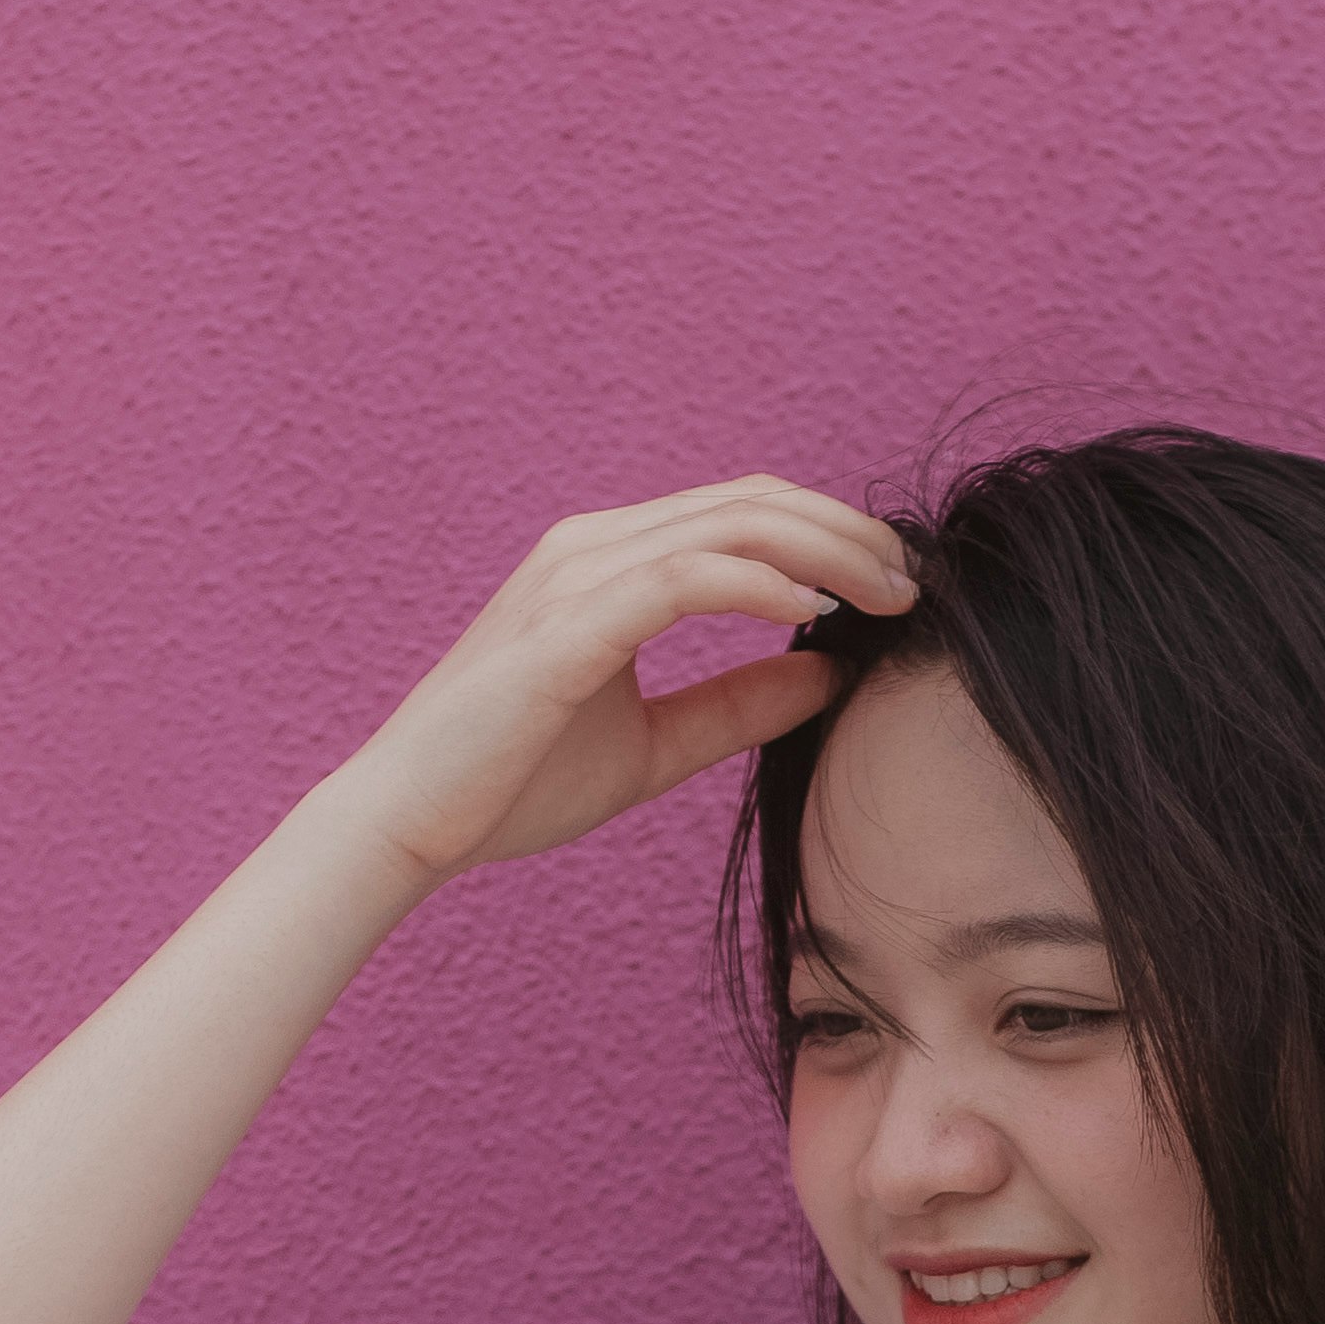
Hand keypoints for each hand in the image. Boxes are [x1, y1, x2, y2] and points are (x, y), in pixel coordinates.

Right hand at [327, 479, 916, 888]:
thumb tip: (831, 672)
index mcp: (610, 563)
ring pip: (727, 525)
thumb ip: (737, 703)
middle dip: (847, 532)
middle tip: (915, 583)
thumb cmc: (512, 784)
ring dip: (823, 550)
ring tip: (886, 594)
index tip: (897, 586)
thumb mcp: (656, 744)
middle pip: (750, 500)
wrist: (409, 823)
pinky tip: (812, 608)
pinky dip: (756, 582)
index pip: (742, 512)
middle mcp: (592, 546)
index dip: (831, 533)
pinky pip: (681, 577)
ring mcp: (574, 575)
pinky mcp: (566, 623)